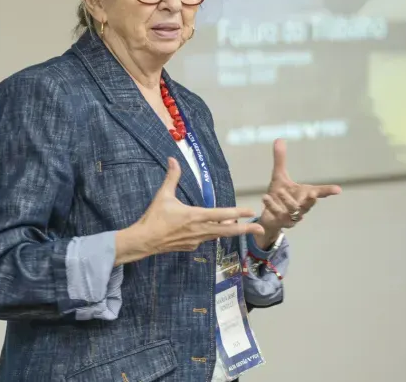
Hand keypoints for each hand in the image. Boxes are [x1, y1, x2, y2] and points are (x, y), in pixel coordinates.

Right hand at [115, 158, 264, 263]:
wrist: (144, 241)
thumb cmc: (154, 218)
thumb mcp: (163, 195)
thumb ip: (172, 177)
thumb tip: (173, 159)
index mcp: (195, 216)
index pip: (221, 214)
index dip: (237, 213)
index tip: (251, 211)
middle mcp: (199, 230)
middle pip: (227, 230)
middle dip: (245, 229)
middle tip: (261, 228)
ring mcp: (196, 240)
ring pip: (218, 235)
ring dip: (231, 230)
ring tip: (243, 227)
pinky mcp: (191, 246)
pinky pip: (206, 239)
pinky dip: (213, 234)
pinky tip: (213, 230)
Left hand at [256, 139, 340, 247]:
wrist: (268, 217)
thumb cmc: (278, 196)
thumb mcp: (279, 176)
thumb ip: (280, 160)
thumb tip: (279, 139)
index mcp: (303, 195)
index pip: (319, 192)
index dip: (328, 191)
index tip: (339, 190)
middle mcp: (300, 207)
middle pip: (309, 205)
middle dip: (311, 200)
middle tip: (312, 193)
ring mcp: (291, 216)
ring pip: (294, 211)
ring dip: (287, 201)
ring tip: (279, 191)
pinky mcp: (279, 222)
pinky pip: (277, 215)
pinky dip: (272, 206)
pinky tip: (265, 197)